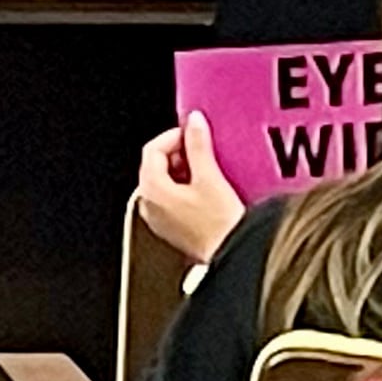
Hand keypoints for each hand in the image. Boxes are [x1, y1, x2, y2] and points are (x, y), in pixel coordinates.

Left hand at [135, 112, 245, 267]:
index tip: (194, 132)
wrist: (232, 258)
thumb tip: (193, 123)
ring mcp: (158, 218)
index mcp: (152, 189)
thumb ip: (197, 145)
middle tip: (202, 149)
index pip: (152, 149)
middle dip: (178, 153)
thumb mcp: (210, 177)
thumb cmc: (220, 226)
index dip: (174, 136)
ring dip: (183, 170)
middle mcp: (148, 204)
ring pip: (163, 182)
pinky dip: (184, 188)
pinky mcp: (171, 228)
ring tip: (207, 169)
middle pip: (155, 165)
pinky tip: (205, 190)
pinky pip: (171, 198)